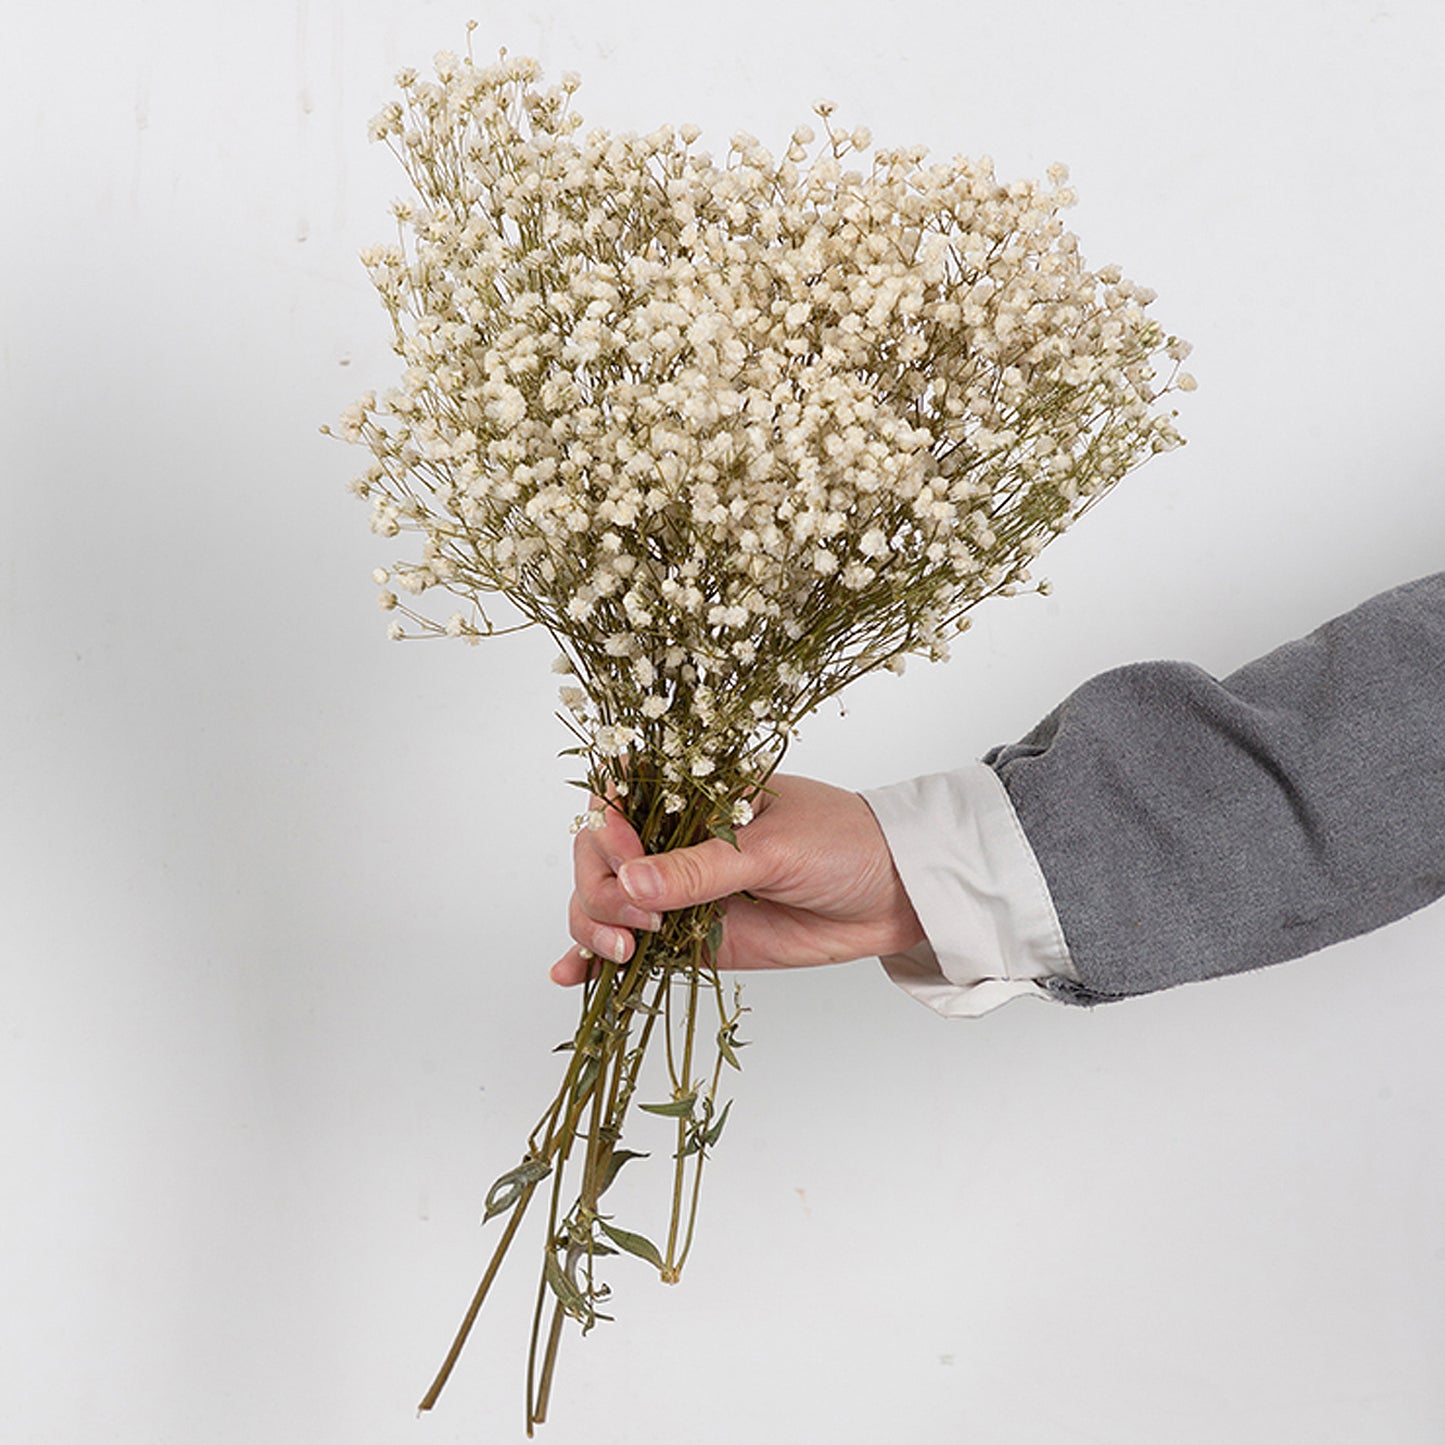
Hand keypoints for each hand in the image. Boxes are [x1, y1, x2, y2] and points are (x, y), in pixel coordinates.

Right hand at [552, 773, 925, 984]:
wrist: (894, 895)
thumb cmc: (842, 843)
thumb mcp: (772, 848)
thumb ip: (702, 870)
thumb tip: (631, 884)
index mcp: (691, 791)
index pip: (615, 796)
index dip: (604, 824)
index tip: (627, 854)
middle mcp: (674, 837)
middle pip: (597, 856)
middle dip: (600, 890)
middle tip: (641, 923)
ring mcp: (678, 889)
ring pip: (604, 903)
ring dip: (593, 927)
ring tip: (624, 954)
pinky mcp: (692, 936)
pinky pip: (632, 947)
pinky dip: (594, 960)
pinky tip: (569, 975)